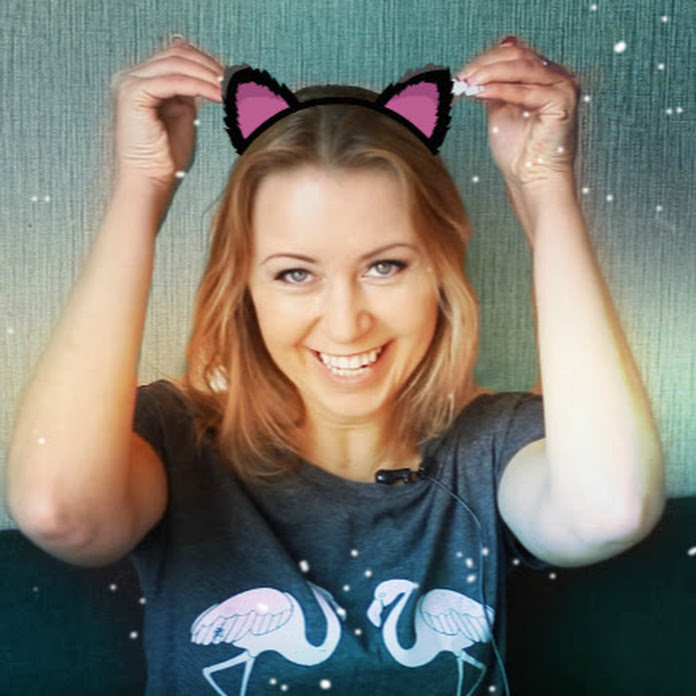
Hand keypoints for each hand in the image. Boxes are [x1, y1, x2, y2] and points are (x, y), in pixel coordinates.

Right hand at [110, 37, 223, 191]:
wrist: (149, 182)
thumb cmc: (166, 159)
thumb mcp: (183, 117)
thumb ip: (190, 94)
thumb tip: (210, 75)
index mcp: (140, 81)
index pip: (176, 56)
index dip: (205, 62)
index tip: (231, 76)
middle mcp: (130, 77)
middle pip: (176, 53)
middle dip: (209, 65)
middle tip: (234, 79)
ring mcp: (128, 83)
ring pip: (176, 63)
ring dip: (208, 74)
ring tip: (230, 87)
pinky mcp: (133, 94)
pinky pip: (174, 81)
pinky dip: (200, 85)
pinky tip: (218, 95)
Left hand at [457, 37, 578, 191]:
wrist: (531, 179)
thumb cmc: (517, 152)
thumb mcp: (500, 110)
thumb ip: (492, 86)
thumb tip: (476, 66)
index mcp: (545, 76)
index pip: (513, 54)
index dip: (484, 61)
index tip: (459, 74)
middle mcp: (557, 77)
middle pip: (517, 56)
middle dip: (484, 65)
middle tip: (460, 77)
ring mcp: (563, 87)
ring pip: (521, 67)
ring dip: (489, 74)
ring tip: (466, 83)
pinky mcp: (562, 101)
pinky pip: (526, 90)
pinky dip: (500, 90)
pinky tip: (479, 93)